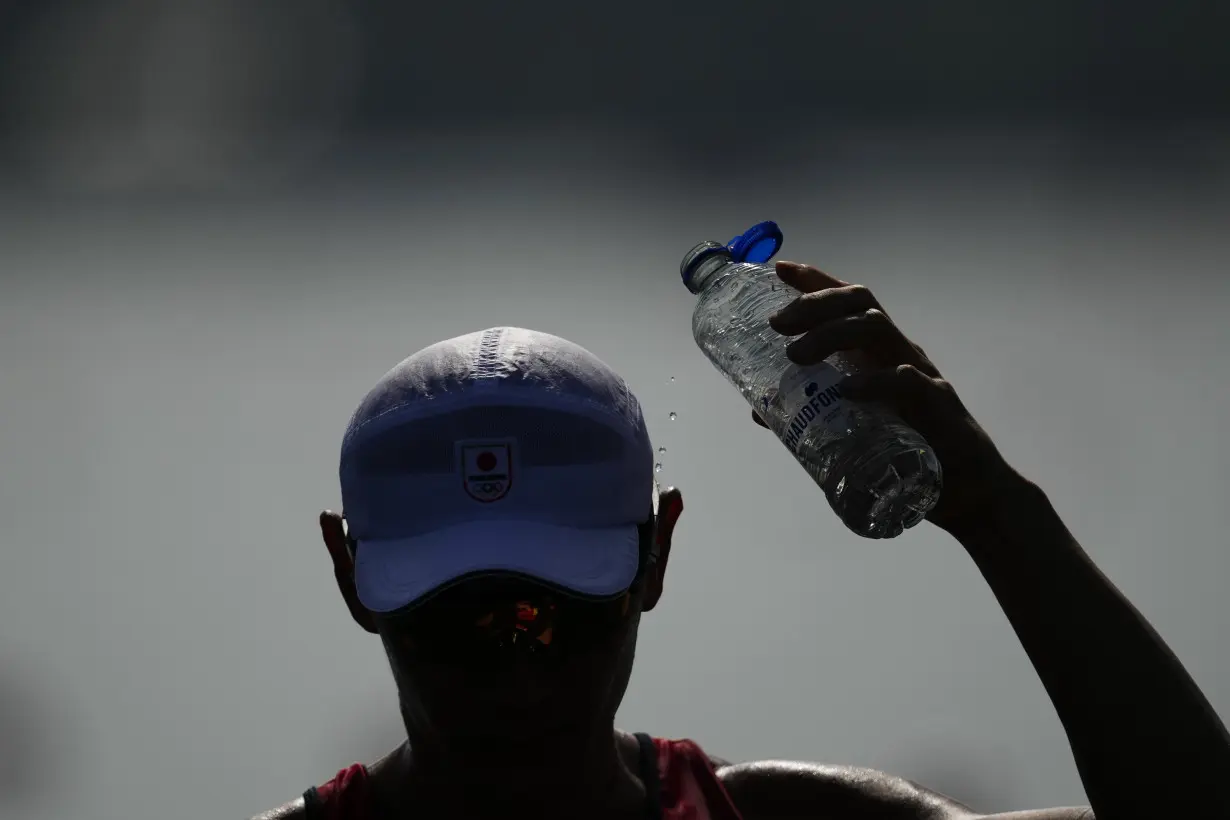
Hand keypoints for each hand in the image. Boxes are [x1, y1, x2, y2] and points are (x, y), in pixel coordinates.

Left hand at [753, 260, 1020, 533]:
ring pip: (877, 330)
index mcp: (878, 352)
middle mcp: (897, 353)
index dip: (816, 281)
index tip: (780, 268)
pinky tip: (847, 391)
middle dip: (815, 304)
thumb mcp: (853, 428)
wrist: (965, 492)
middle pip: (860, 304)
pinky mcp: (937, 406)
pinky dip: (874, 382)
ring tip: (795, 356)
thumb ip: (811, 413)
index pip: (848, 302)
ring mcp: (920, 374)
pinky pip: (907, 381)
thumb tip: (760, 411)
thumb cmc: (909, 450)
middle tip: (777, 324)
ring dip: (831, 335)